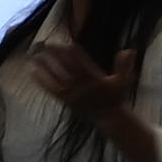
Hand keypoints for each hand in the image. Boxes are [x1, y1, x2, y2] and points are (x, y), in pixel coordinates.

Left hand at [20, 34, 139, 113]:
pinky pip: (51, 90)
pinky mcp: (66, 100)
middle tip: (47, 43)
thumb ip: (124, 65)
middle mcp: (82, 87)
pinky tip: (32, 72)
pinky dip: (42, 81)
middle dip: (58, 56)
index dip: (76, 56)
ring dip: (46, 67)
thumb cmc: (115, 96)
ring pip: (57, 78)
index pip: (83, 66)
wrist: (108, 117)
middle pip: (67, 69)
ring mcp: (72, 94)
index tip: (69, 44)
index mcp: (95, 80)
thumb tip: (129, 50)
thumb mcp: (123, 81)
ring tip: (35, 56)